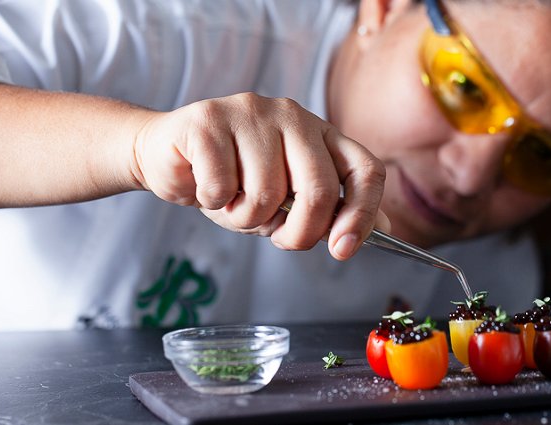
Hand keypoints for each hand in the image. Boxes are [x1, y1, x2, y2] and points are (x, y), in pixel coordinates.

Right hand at [132, 92, 388, 259]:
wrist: (166, 157)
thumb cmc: (230, 181)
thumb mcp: (285, 202)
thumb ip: (329, 210)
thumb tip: (384, 230)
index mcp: (319, 134)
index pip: (363, 169)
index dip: (362, 214)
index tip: (343, 250)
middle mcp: (292, 116)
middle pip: (318, 188)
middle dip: (299, 232)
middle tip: (277, 237)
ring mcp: (251, 112)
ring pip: (267, 193)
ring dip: (245, 217)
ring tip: (229, 200)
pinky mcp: (209, 119)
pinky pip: (223, 186)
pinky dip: (212, 202)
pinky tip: (204, 184)